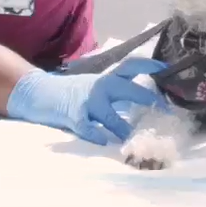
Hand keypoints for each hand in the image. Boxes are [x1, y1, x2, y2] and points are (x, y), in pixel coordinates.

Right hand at [6, 58, 171, 144]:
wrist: (39, 92)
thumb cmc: (72, 92)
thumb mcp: (97, 87)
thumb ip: (118, 94)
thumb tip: (146, 103)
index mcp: (106, 79)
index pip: (131, 66)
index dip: (149, 64)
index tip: (167, 67)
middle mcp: (99, 87)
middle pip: (127, 89)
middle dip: (147, 99)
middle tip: (163, 109)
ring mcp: (86, 101)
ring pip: (109, 114)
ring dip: (122, 127)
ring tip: (133, 138)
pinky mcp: (72, 115)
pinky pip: (86, 127)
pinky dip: (95, 134)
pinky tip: (103, 142)